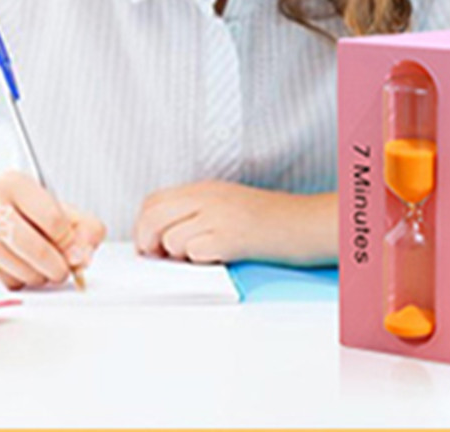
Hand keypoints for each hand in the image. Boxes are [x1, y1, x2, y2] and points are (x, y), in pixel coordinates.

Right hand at [0, 171, 105, 290]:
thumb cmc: (22, 212)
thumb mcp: (57, 208)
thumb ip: (84, 226)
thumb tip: (84, 256)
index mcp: (14, 184)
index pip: (53, 220)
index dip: (70, 241)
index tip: (75, 249)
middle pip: (38, 250)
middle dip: (59, 266)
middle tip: (63, 267)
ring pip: (23, 272)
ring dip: (41, 276)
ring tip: (40, 263)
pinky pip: (7, 284)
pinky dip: (21, 281)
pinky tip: (19, 265)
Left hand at [133, 180, 335, 265]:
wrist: (306, 223)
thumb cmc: (271, 220)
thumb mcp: (228, 204)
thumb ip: (197, 212)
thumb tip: (161, 235)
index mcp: (205, 188)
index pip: (154, 201)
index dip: (143, 225)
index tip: (148, 244)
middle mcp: (209, 197)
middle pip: (154, 217)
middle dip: (147, 241)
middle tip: (158, 257)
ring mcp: (220, 216)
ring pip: (171, 239)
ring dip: (178, 255)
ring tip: (201, 255)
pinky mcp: (232, 237)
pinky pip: (195, 253)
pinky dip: (200, 262)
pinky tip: (218, 258)